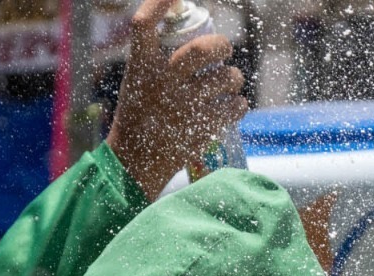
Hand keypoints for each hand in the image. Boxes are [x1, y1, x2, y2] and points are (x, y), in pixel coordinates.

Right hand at [105, 0, 248, 200]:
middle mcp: (162, 84)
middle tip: (224, 49)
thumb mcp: (139, 82)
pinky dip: (239, 104)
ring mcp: (183, 107)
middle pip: (201, 49)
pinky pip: (235, 106)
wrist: (135, 162)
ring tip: (230, 83)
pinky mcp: (201, 128)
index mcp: (141, 68)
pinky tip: (233, 105)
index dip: (160, 3)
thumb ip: (159, 61)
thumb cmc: (140, 116)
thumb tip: (196, 38)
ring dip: (234, 79)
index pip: (144, 25)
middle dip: (221, 44)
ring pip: (226, 79)